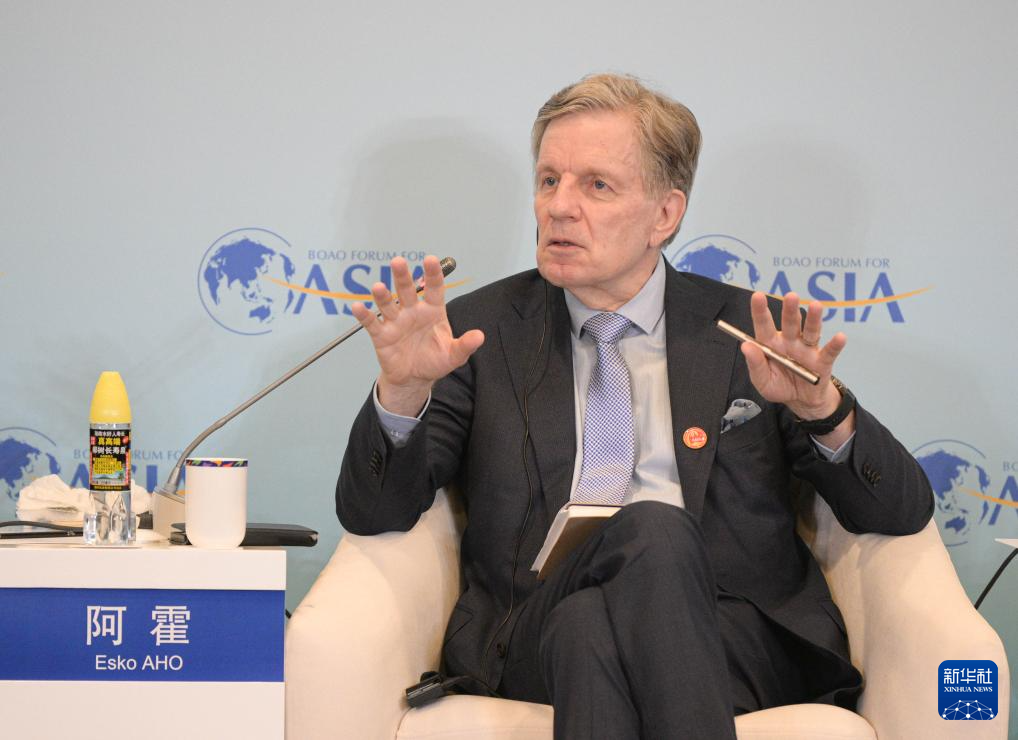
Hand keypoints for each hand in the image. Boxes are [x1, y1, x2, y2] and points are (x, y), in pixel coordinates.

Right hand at [350, 255, 484, 415]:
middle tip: (398, 262)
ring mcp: (396, 321)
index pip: (434, 289)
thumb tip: (480, 336)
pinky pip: (372, 323)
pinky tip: (358, 307)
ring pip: (388, 304)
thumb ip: (465, 345)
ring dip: (382, 295)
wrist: (414, 379)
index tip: (430, 260)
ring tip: (378, 287)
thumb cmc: (434, 361)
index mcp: (432, 311)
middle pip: (406, 290)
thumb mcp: (453, 356)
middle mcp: (412, 311)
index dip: (432, 274)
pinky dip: (364, 315)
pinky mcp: (381, 335)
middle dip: (402, 276)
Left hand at [741, 292, 853, 443]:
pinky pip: (829, 352)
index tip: (757, 296)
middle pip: (790, 323)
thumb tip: (746, 346)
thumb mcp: (762, 380)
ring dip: (813, 319)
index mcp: (771, 344)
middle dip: (790, 309)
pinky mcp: (822, 361)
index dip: (760, 310)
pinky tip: (840, 337)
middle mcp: (790, 342)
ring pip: (810, 331)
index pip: (764, 325)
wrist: (800, 401)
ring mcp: (807, 350)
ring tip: (816, 306)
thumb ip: (755, 364)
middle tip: (791, 296)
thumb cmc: (779, 386)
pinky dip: (835, 345)